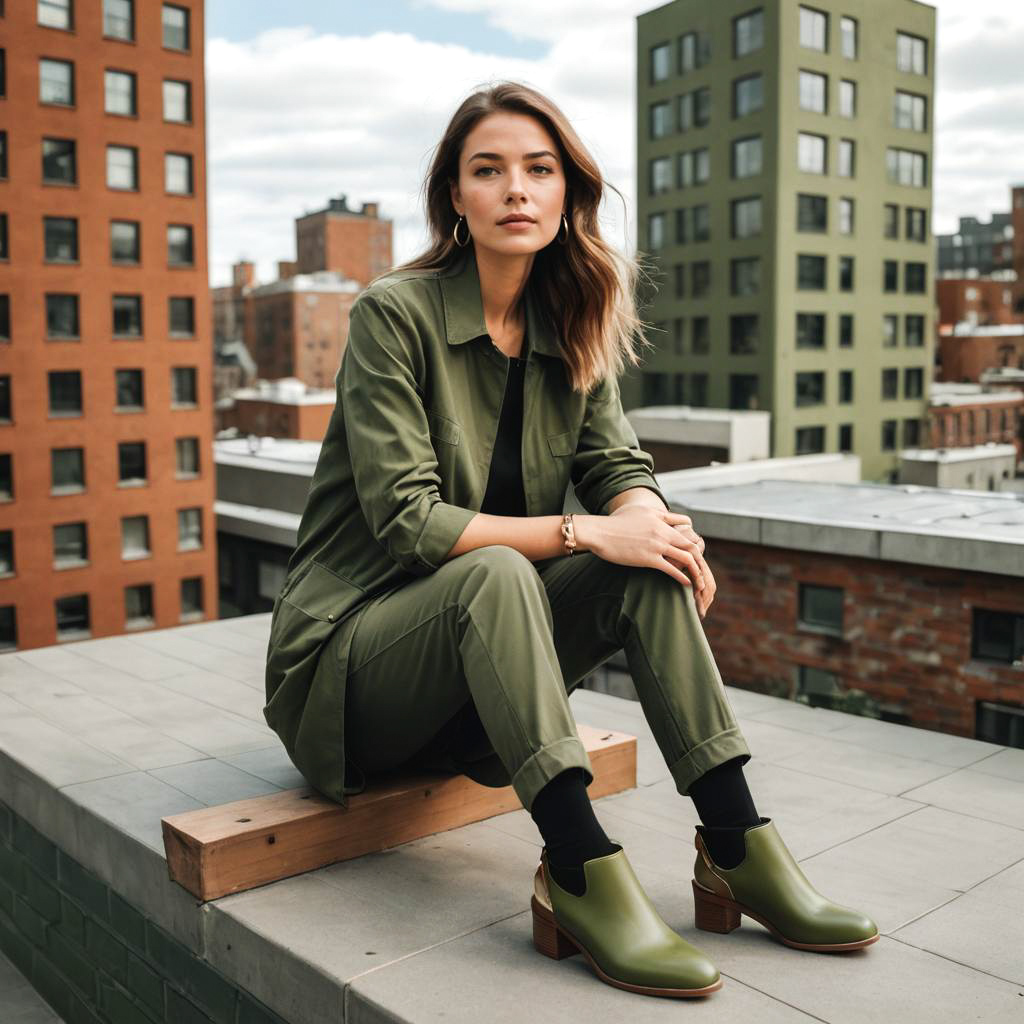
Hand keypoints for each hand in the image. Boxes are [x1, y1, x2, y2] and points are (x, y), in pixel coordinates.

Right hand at [578, 506, 713, 616]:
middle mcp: (662, 531)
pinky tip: (686, 584)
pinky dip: (682, 577)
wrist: (598, 532)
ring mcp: (657, 545)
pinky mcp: (649, 558)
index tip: (695, 550)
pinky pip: (672, 569)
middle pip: (691, 544)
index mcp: (660, 518)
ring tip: (699, 582)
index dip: (692, 537)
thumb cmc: (613, 523)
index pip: (686, 525)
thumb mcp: (636, 511)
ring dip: (696, 571)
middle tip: (702, 570)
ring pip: (686, 557)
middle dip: (700, 559)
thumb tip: (661, 516)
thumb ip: (652, 514)